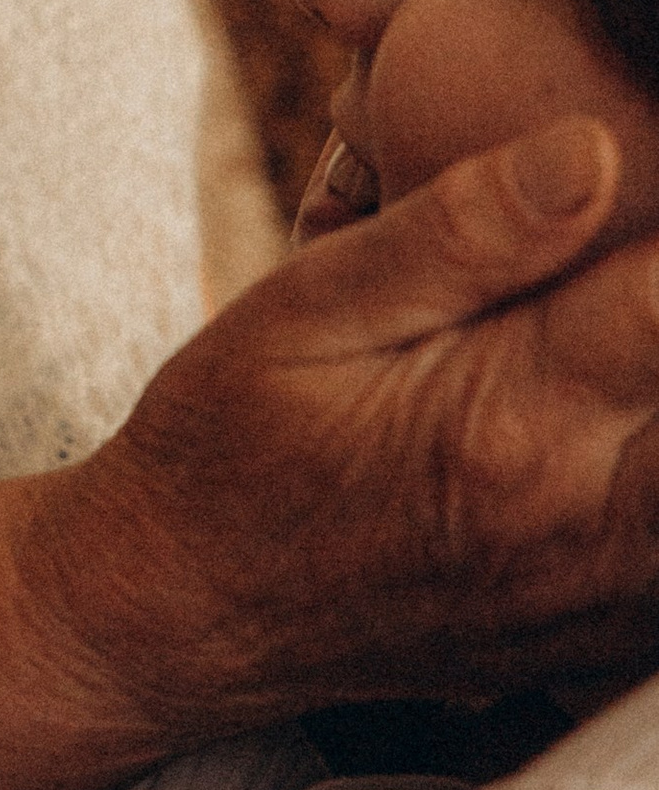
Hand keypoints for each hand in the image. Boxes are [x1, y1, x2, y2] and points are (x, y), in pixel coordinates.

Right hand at [20, 117, 658, 734]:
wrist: (178, 614)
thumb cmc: (230, 441)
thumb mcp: (305, 310)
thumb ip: (460, 232)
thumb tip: (595, 146)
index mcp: (511, 427)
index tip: (634, 189)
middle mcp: (583, 528)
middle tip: (613, 286)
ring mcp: (605, 603)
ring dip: (653, 405)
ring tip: (598, 346)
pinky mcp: (609, 643)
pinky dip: (646, 472)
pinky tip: (602, 429)